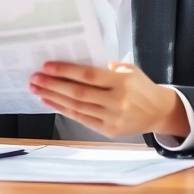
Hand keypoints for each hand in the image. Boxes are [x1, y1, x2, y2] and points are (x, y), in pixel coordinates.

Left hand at [29, 62, 188, 138]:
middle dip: (53, 85)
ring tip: (37, 89)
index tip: (47, 66)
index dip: (66, 71)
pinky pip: (81, 118)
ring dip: (54, 98)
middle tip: (35, 78)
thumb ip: (104, 67)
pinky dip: (63, 110)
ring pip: (77, 107)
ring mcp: (112, 118)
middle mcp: (116, 101)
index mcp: (122, 82)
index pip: (88, 76)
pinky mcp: (108, 130)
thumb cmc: (140, 86)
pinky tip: (50, 101)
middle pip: (78, 93)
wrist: (159, 112)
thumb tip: (73, 63)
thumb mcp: (128, 70)